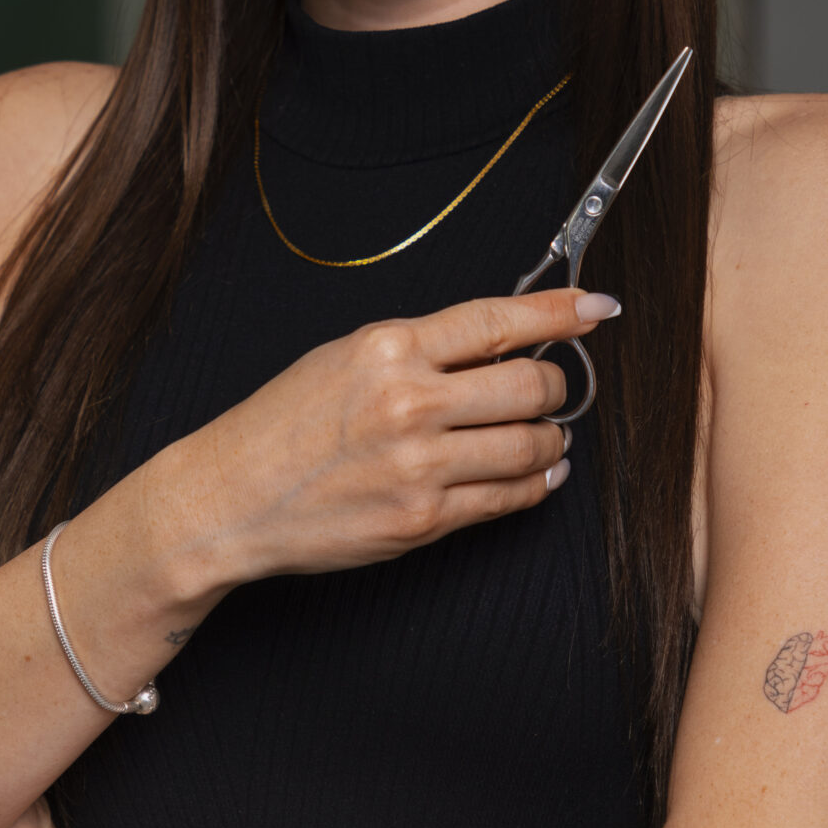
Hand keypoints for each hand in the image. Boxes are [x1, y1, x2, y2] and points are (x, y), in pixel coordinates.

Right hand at [180, 287, 619, 585]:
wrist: (229, 499)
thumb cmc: (284, 426)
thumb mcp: (345, 358)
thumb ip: (422, 350)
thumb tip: (505, 347)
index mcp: (388, 348)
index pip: (499, 321)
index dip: (561, 313)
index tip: (597, 307)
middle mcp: (409, 403)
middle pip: (532, 386)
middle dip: (557, 387)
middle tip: (554, 390)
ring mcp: (419, 466)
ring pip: (531, 445)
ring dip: (550, 439)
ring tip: (544, 436)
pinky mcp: (422, 519)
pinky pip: (508, 498)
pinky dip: (537, 484)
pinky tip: (539, 474)